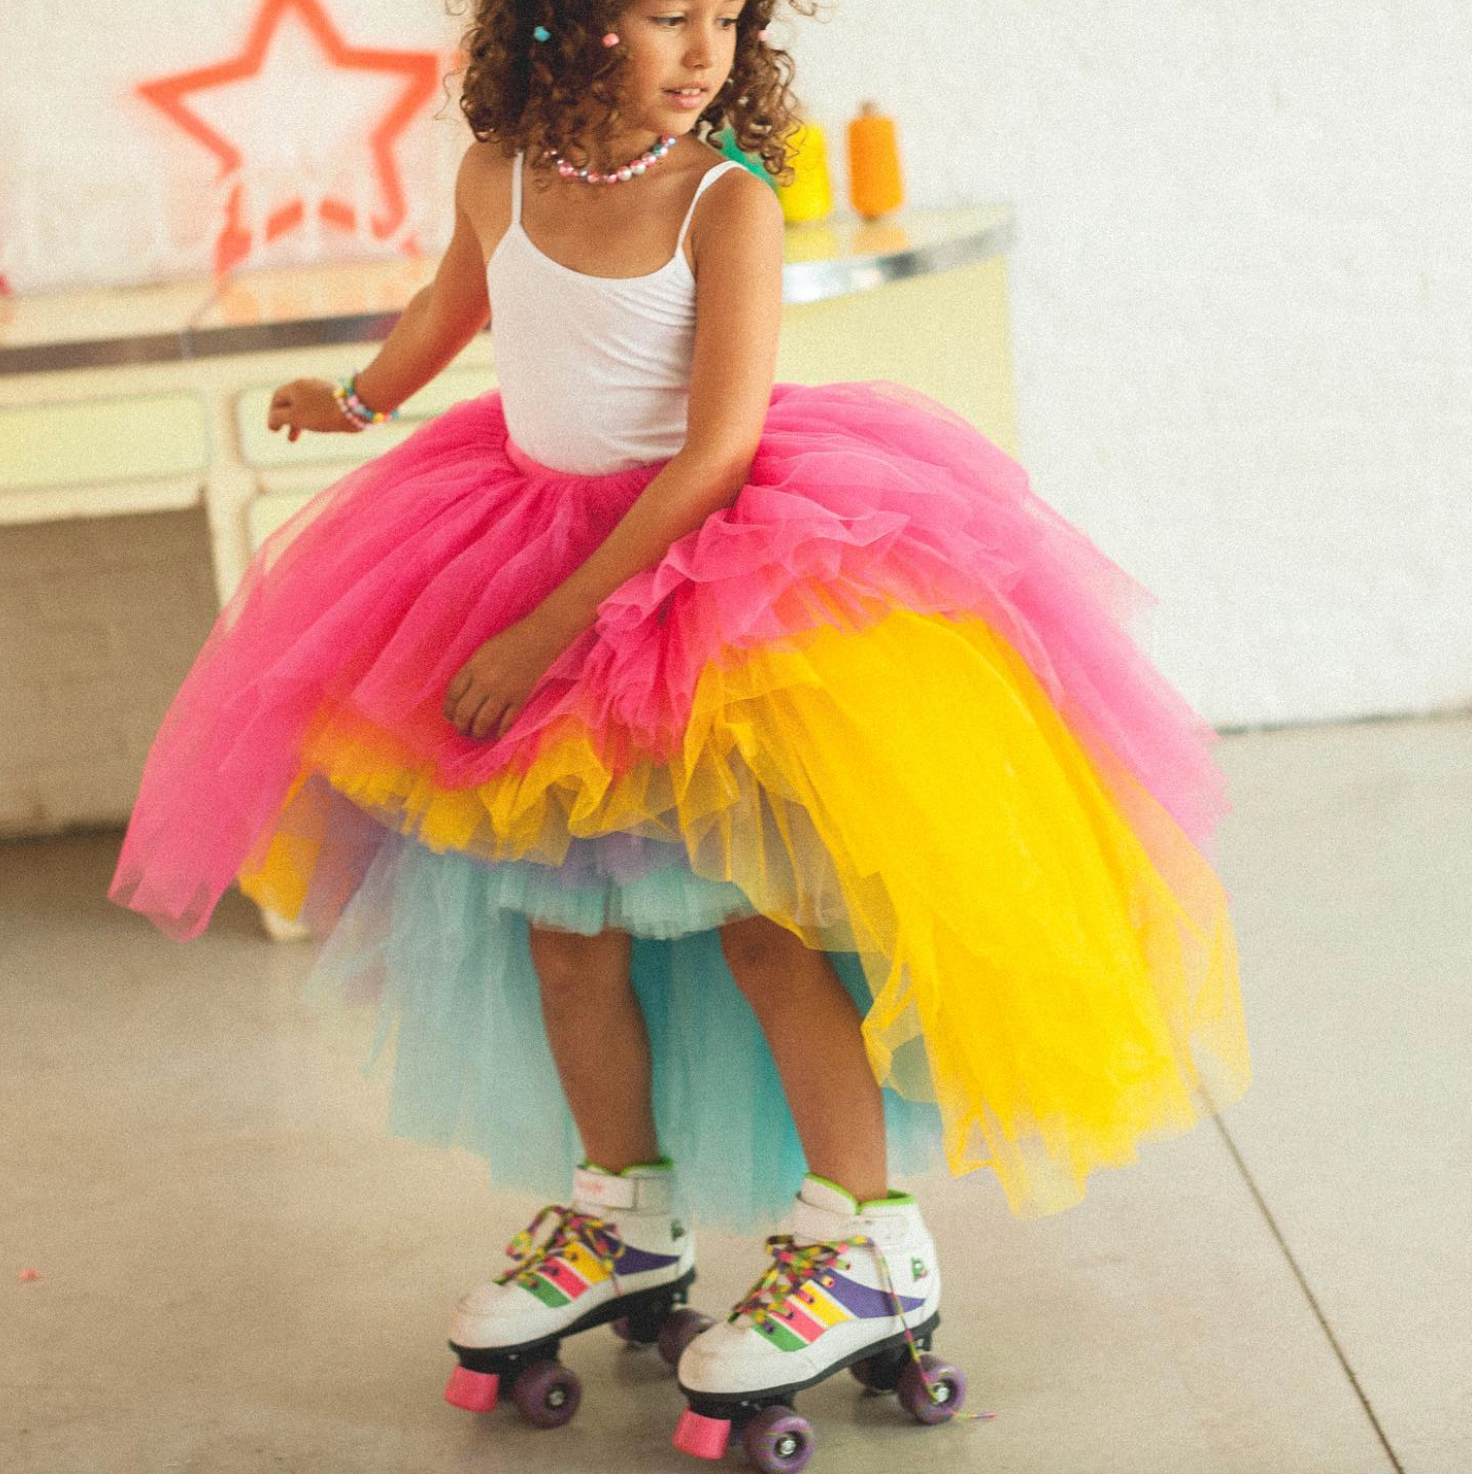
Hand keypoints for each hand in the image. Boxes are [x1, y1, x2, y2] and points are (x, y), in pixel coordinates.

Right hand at [267, 378, 360, 440]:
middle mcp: (308, 384)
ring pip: (306, 406)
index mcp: (295, 386)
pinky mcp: (336, 397)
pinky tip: (319, 427)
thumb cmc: (320, 413)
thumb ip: (278, 418)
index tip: (274, 429)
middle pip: (292, 402)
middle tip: (289, 439)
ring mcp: (323, 389)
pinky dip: (313, 418)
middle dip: (287, 421)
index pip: (277, 398)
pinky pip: (319, 407)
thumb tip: (272, 420)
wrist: (353, 408)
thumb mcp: (294, 417)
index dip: (272, 414)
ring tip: (299, 438)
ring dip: (300, 422)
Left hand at [443, 615, 572, 741]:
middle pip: (464, 712)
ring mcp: (503, 693)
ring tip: (476, 734)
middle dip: (460, 725)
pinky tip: (496, 735)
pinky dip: (499, 732)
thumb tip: (459, 697)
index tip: (449, 717)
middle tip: (461, 729)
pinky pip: (506, 723)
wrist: (536, 640)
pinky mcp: (519, 700)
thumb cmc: (507, 643)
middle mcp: (484, 683)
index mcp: (472, 668)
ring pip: (482, 722)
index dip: (448, 710)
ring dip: (476, 732)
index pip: (452, 696)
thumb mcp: (480, 653)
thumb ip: (469, 673)